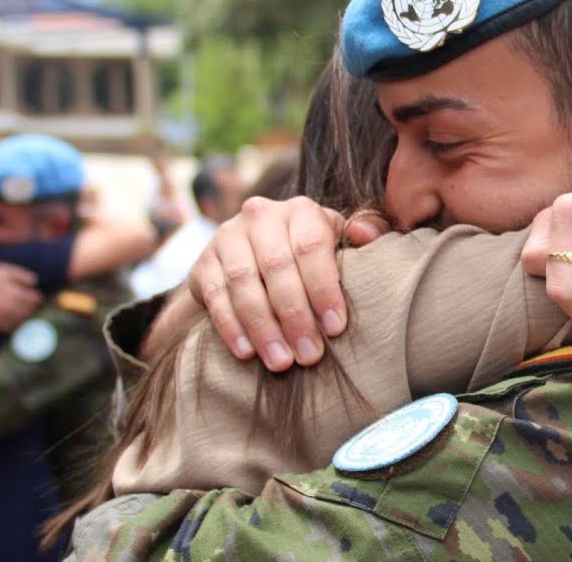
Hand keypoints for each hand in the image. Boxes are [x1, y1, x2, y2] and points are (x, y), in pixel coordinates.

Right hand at [0, 263, 41, 332]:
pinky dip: (14, 324)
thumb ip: (21, 275)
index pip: (35, 299)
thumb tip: (34, 282)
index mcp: (15, 293)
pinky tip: (12, 317)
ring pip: (22, 321)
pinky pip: (10, 328)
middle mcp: (11, 307)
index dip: (36, 296)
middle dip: (32, 307)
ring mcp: (3, 317)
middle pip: (30, 311)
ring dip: (24, 316)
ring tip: (21, 310)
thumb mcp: (3, 270)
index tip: (33, 294)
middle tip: (29, 303)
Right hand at [186, 196, 388, 371]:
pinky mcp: (203, 264)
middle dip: (295, 315)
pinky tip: (247, 353)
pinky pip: (215, 297)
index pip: (310, 246)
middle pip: (277, 267)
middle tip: (309, 355)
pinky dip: (231, 327)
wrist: (250, 255)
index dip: (323, 288)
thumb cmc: (307, 254)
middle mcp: (260, 216)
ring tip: (281, 361)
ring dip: (263, 327)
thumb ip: (360, 234)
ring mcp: (227, 237)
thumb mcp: (336, 240)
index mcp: (300, 210)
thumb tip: (368, 235)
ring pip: (244, 284)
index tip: (335, 328)